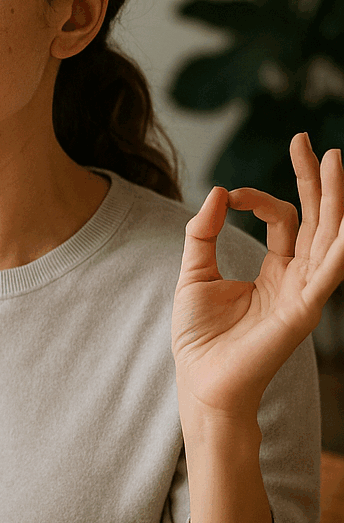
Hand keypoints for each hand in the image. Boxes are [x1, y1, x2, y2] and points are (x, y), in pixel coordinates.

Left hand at [172, 133, 343, 419]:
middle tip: (309, 141)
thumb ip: (202, 235)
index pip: (282, 219)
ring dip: (333, 200)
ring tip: (334, 160)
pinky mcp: (301, 312)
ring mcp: (303, 293)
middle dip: (314, 180)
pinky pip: (327, 275)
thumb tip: (215, 193)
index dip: (257, 198)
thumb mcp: (194, 275)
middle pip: (315, 219)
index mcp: (276, 270)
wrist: (201, 381)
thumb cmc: (200, 337)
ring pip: (327, 237)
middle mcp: (297, 277)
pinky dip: (338, 249)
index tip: (228, 195)